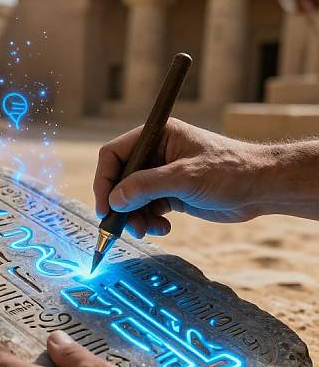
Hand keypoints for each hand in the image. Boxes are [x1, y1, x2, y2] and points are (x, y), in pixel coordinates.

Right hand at [94, 118, 268, 238]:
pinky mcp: (169, 194)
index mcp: (156, 136)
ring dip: (135, 218)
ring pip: (132, 199)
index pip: (115, 154)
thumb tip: (114, 200)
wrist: (261, 188)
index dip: (105, 180)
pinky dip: (149, 221)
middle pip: (120, 180)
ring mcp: (161, 175)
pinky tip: (163, 228)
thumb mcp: (186, 177)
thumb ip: (147, 186)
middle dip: (121, 205)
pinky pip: (147, 209)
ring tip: (147, 230)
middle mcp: (155, 154)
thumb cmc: (230, 170)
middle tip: (123, 227)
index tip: (105, 206)